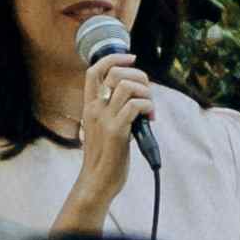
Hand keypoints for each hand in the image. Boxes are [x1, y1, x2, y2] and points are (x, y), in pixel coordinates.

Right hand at [58, 50, 155, 219]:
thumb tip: (136, 94)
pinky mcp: (116, 132)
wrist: (97, 181)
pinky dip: (148, 107)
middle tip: (147, 95)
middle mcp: (94, 109)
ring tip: (149, 110)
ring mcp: (104, 120)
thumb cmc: (106, 154)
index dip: (114, 58)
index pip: (94, 71)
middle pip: (116, 73)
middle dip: (140, 77)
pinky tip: (150, 119)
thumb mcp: (105, 126)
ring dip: (147, 94)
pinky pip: (135, 106)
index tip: (132, 58)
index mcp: (90, 106)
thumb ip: (114, 109)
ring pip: (128, 86)